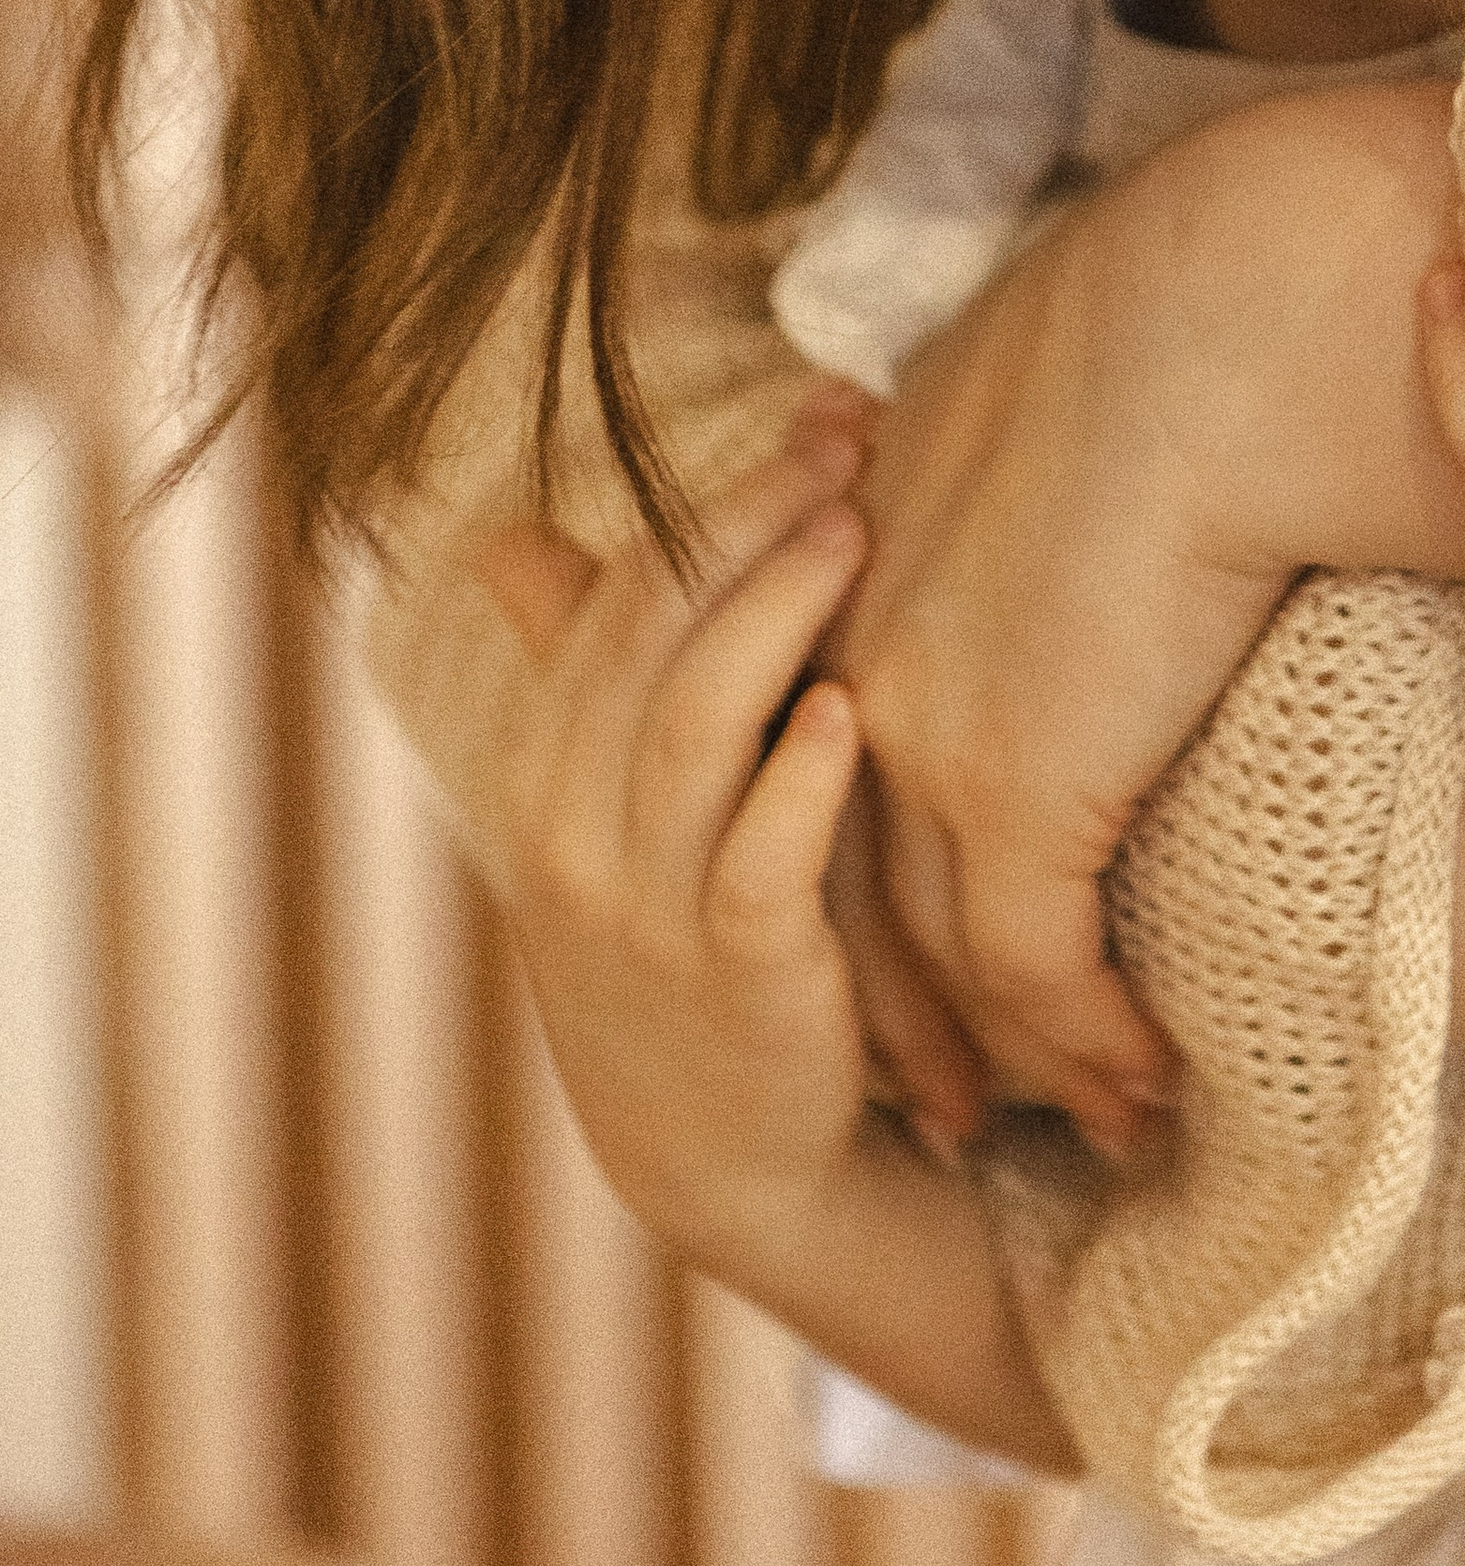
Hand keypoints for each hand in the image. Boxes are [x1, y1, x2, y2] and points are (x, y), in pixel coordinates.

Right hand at [478, 400, 1074, 1464]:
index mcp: (549, 773)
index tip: (818, 410)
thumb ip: (583, 673)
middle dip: (746, 524)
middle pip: (649, 642)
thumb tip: (510, 537)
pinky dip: (798, 783)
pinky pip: (761, 867)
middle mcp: (575, 836)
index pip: (615, 600)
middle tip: (848, 432)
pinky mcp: (742, 984)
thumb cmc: (683, 938)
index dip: (711, 497)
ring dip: (772, 618)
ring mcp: (651, 914)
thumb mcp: (616, 807)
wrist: (727, 1155)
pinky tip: (846, 707)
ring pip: (692, 733)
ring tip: (853, 529)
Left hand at [839, 78, 1464, 1142]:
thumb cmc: (1220, 310)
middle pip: (851, 856)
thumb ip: (1069, 464)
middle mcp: (866, 629)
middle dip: (902, 991)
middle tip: (951, 1095)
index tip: (927, 931)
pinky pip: (1030, 962)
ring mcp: (922, 712)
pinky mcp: (1013, 777)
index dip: (875, 841)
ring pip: (937, 936)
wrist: (1241, 304)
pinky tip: (1148, 1079)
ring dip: (1007, 1046)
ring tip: (1077, 1118)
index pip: (844, 729)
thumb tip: (1133, 488)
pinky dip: (1085, 1037)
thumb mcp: (1089, 385)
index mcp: (879, 526)